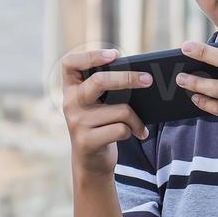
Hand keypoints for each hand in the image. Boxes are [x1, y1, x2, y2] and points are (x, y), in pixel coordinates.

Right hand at [60, 47, 150, 178]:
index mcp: (70, 88)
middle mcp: (69, 103)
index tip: (115, 54)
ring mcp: (76, 123)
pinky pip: (121, 129)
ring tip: (140, 125)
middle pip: (99, 81)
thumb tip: (141, 77)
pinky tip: (135, 134)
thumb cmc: (100, 126)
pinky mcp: (86, 141)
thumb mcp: (97, 105)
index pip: (70, 63)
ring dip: (136, 118)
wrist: (90, 162)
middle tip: (148, 80)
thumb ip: (107, 89)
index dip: (91, 55)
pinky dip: (133, 131)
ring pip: (119, 110)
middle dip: (128, 78)